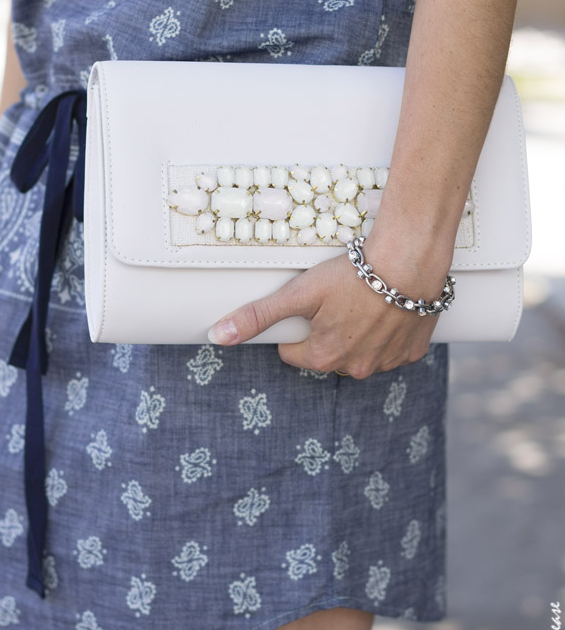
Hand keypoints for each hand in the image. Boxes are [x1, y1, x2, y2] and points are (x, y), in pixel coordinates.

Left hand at [207, 237, 448, 377]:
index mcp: (324, 358)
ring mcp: (387, 362)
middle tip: (336, 300)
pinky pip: (392, 348)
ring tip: (362, 301)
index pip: (294, 352)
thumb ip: (257, 316)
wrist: (409, 261)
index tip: (308, 307)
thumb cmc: (352, 276)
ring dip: (358, 333)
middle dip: (327, 331)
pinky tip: (387, 309)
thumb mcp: (298, 293)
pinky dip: (387, 332)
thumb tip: (217, 336)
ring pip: (360, 352)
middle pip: (327, 353)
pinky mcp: (412, 352)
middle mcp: (356, 368)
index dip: (297, 328)